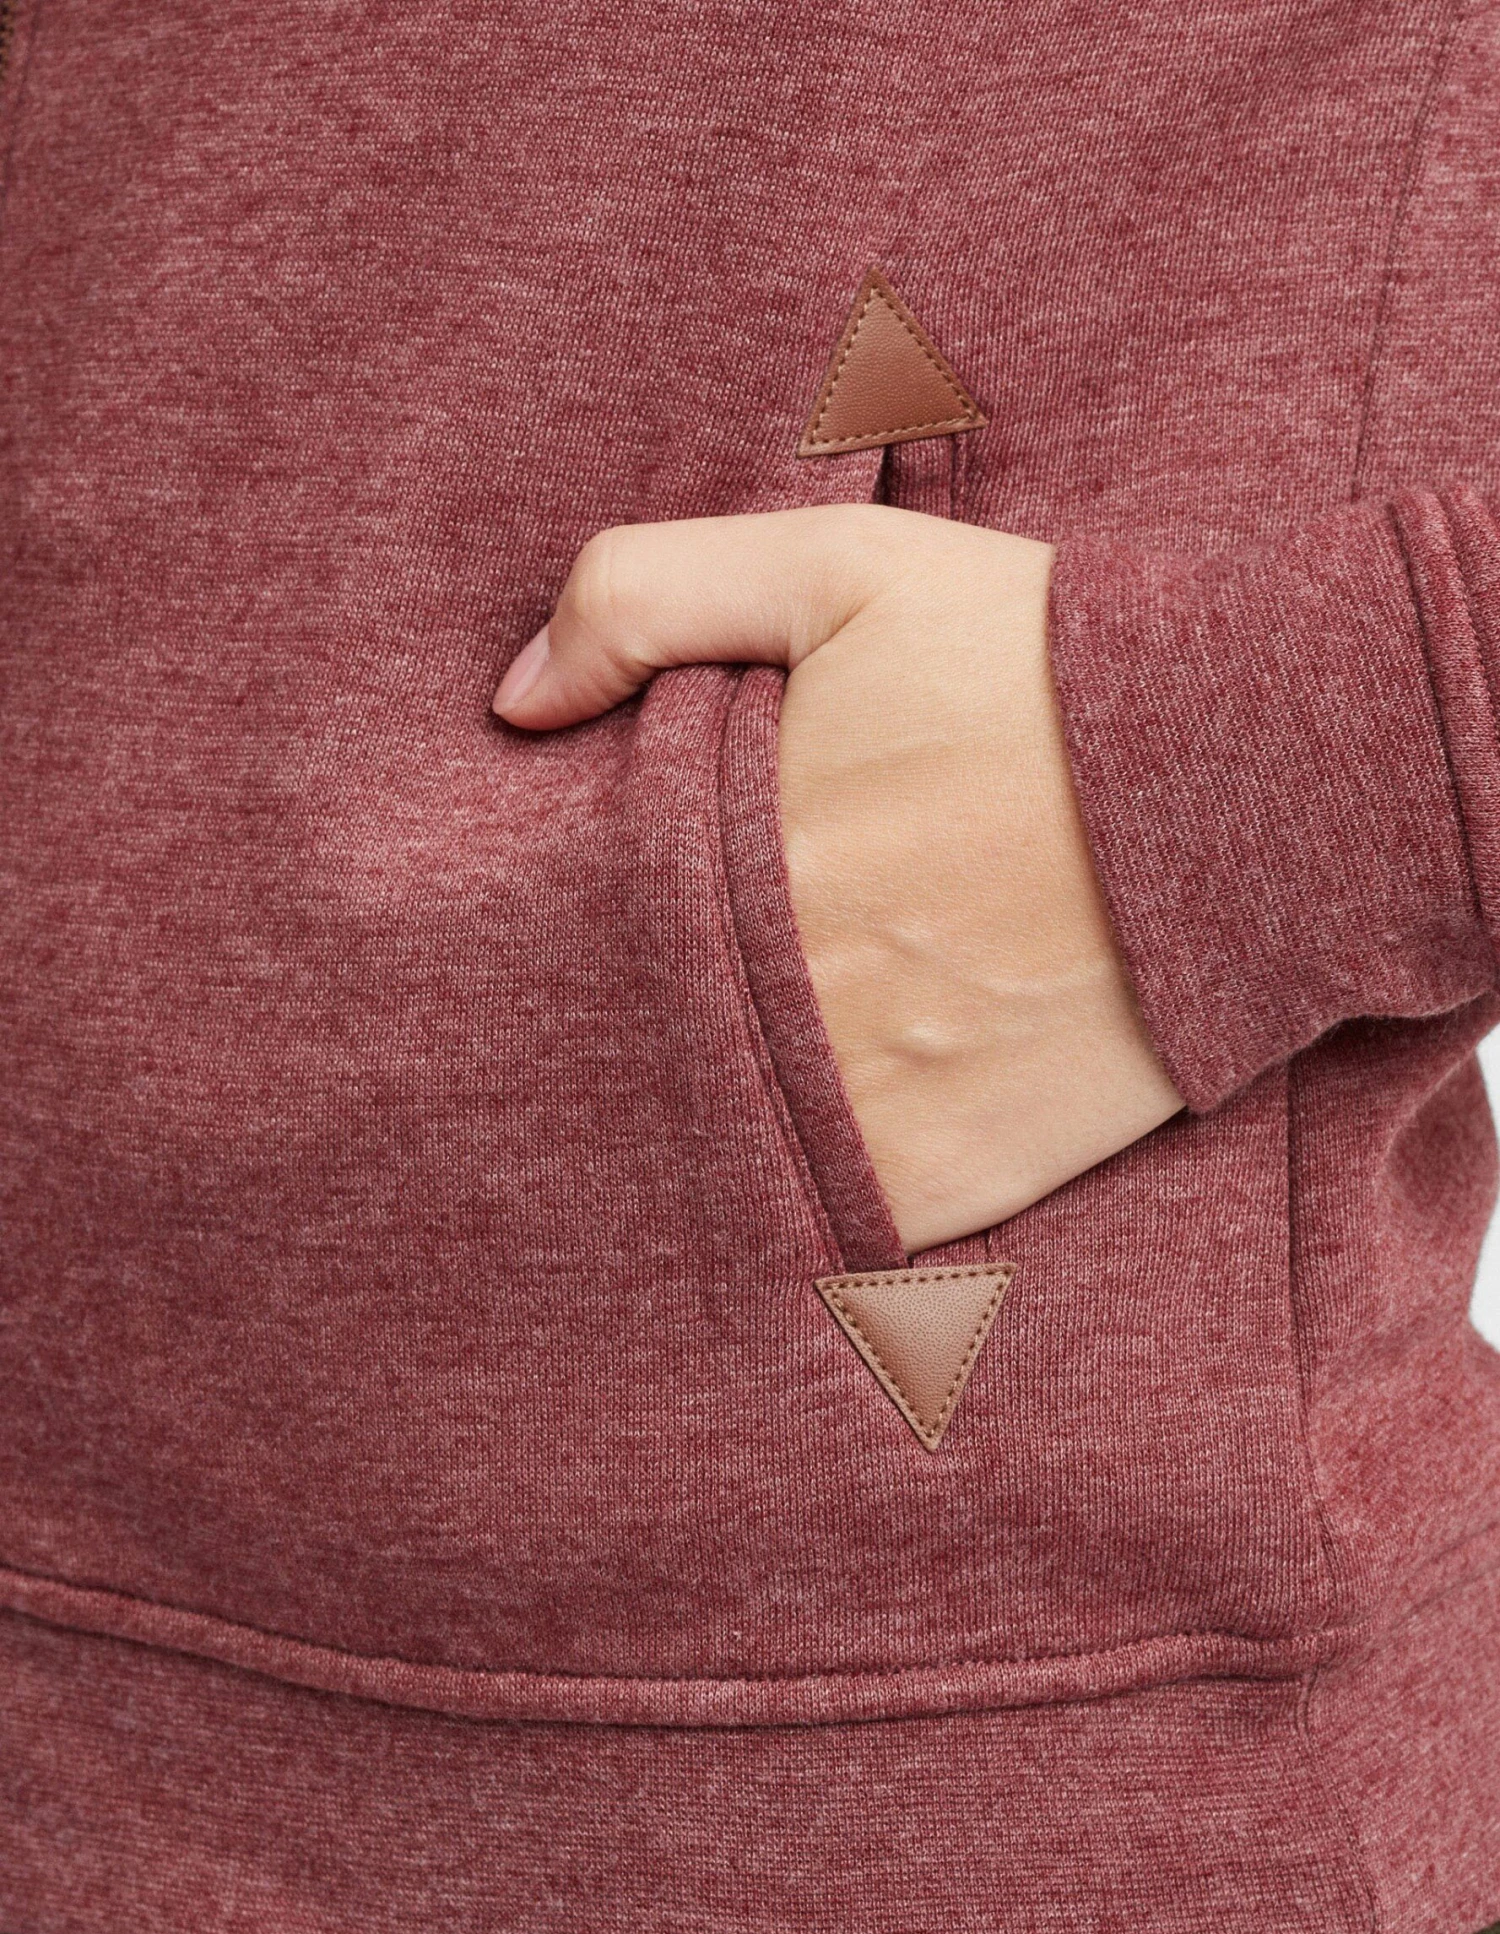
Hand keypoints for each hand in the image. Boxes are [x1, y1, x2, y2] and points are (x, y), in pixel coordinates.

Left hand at [493, 505, 1182, 1252]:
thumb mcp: (840, 571)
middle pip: (650, 1049)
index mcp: (746, 866)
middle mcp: (798, 1006)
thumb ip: (650, 599)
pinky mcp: (961, 1178)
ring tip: (703, 1096)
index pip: (592, 936)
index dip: (564, 941)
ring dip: (708, 1123)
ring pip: (729, 1148)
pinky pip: (837, 1223)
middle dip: (627, 1037)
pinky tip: (815, 1140)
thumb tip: (511, 702)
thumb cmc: (1042, 660)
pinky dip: (811, 1194)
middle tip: (608, 1035)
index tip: (559, 940)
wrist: (1257, 773)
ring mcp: (880, 1107)